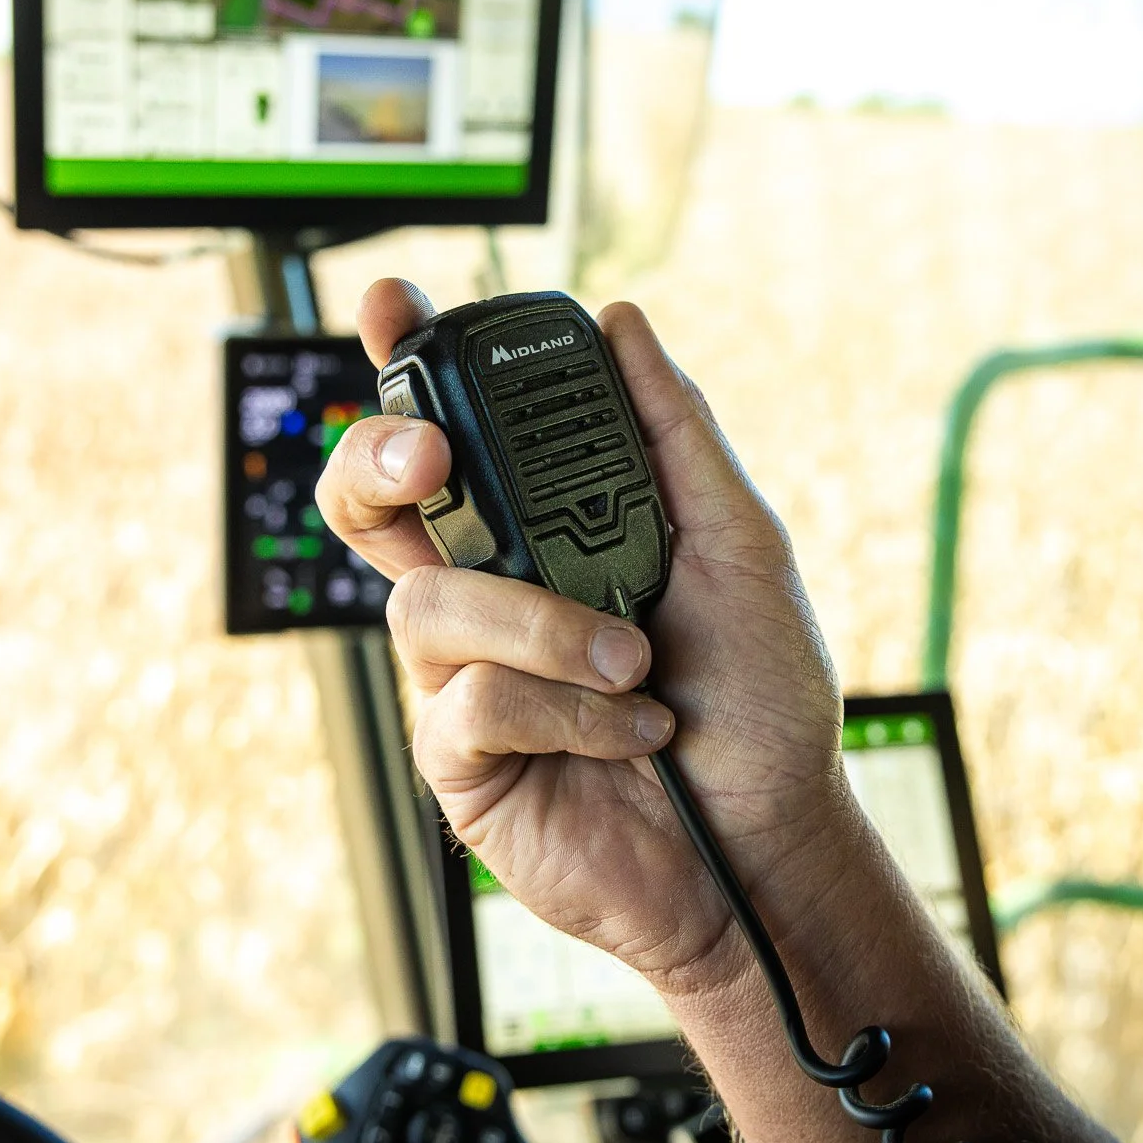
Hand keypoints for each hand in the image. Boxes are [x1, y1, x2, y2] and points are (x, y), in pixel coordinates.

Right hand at [318, 280, 858, 992]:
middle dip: (378, 459)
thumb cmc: (760, 700)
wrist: (772, 840)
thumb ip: (674, 436)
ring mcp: (464, 677)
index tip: (394, 302)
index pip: (450, 434)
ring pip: (429, 603)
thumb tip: (622, 321)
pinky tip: (629, 730)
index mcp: (541, 532)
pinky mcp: (461, 761)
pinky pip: (470, 699)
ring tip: (637, 663)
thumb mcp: (740, 546)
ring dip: (544, 624)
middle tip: (432, 454)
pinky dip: (565, 707)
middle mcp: (488, 595)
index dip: (401, 366)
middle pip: (370, 504)